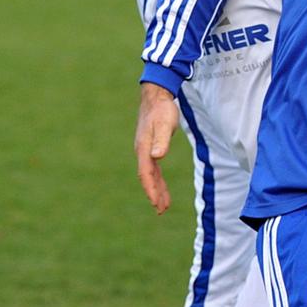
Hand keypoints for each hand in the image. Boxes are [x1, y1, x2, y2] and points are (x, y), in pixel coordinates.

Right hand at [135, 82, 178, 213]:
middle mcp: (142, 151)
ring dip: (156, 189)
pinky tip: (162, 188)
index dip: (151, 188)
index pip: (146, 173)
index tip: (155, 203)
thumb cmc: (162, 109)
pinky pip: (153, 169)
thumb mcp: (164, 123)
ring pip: (150, 175)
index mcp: (143, 148)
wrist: (156, 96)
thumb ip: (161, 140)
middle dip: (154, 194)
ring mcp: (145, 150)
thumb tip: (157, 157)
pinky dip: (157, 180)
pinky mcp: (151, 148)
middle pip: (147, 177)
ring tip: (163, 205)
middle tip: (161, 210)